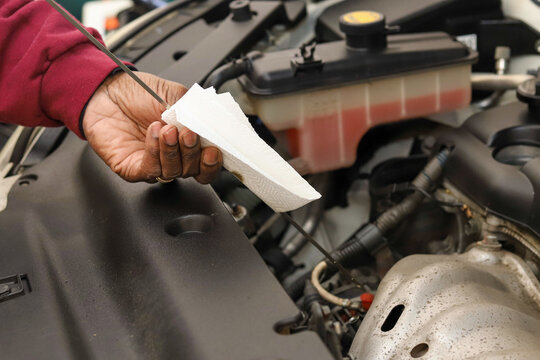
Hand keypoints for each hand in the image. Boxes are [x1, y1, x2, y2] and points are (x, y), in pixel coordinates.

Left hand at [82, 71, 222, 182]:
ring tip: (166, 128)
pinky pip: (150, 170)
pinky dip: (154, 152)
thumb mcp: (177, 96)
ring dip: (172, 151)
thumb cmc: (140, 93)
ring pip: (173, 172)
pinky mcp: (133, 169)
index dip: (212, 163)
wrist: (107, 89)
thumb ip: (197, 113)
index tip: (213, 150)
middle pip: (193, 171)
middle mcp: (173, 157)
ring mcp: (154, 164)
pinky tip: (152, 133)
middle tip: (187, 132)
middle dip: (192, 153)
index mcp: (187, 143)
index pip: (207, 165)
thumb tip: (212, 127)